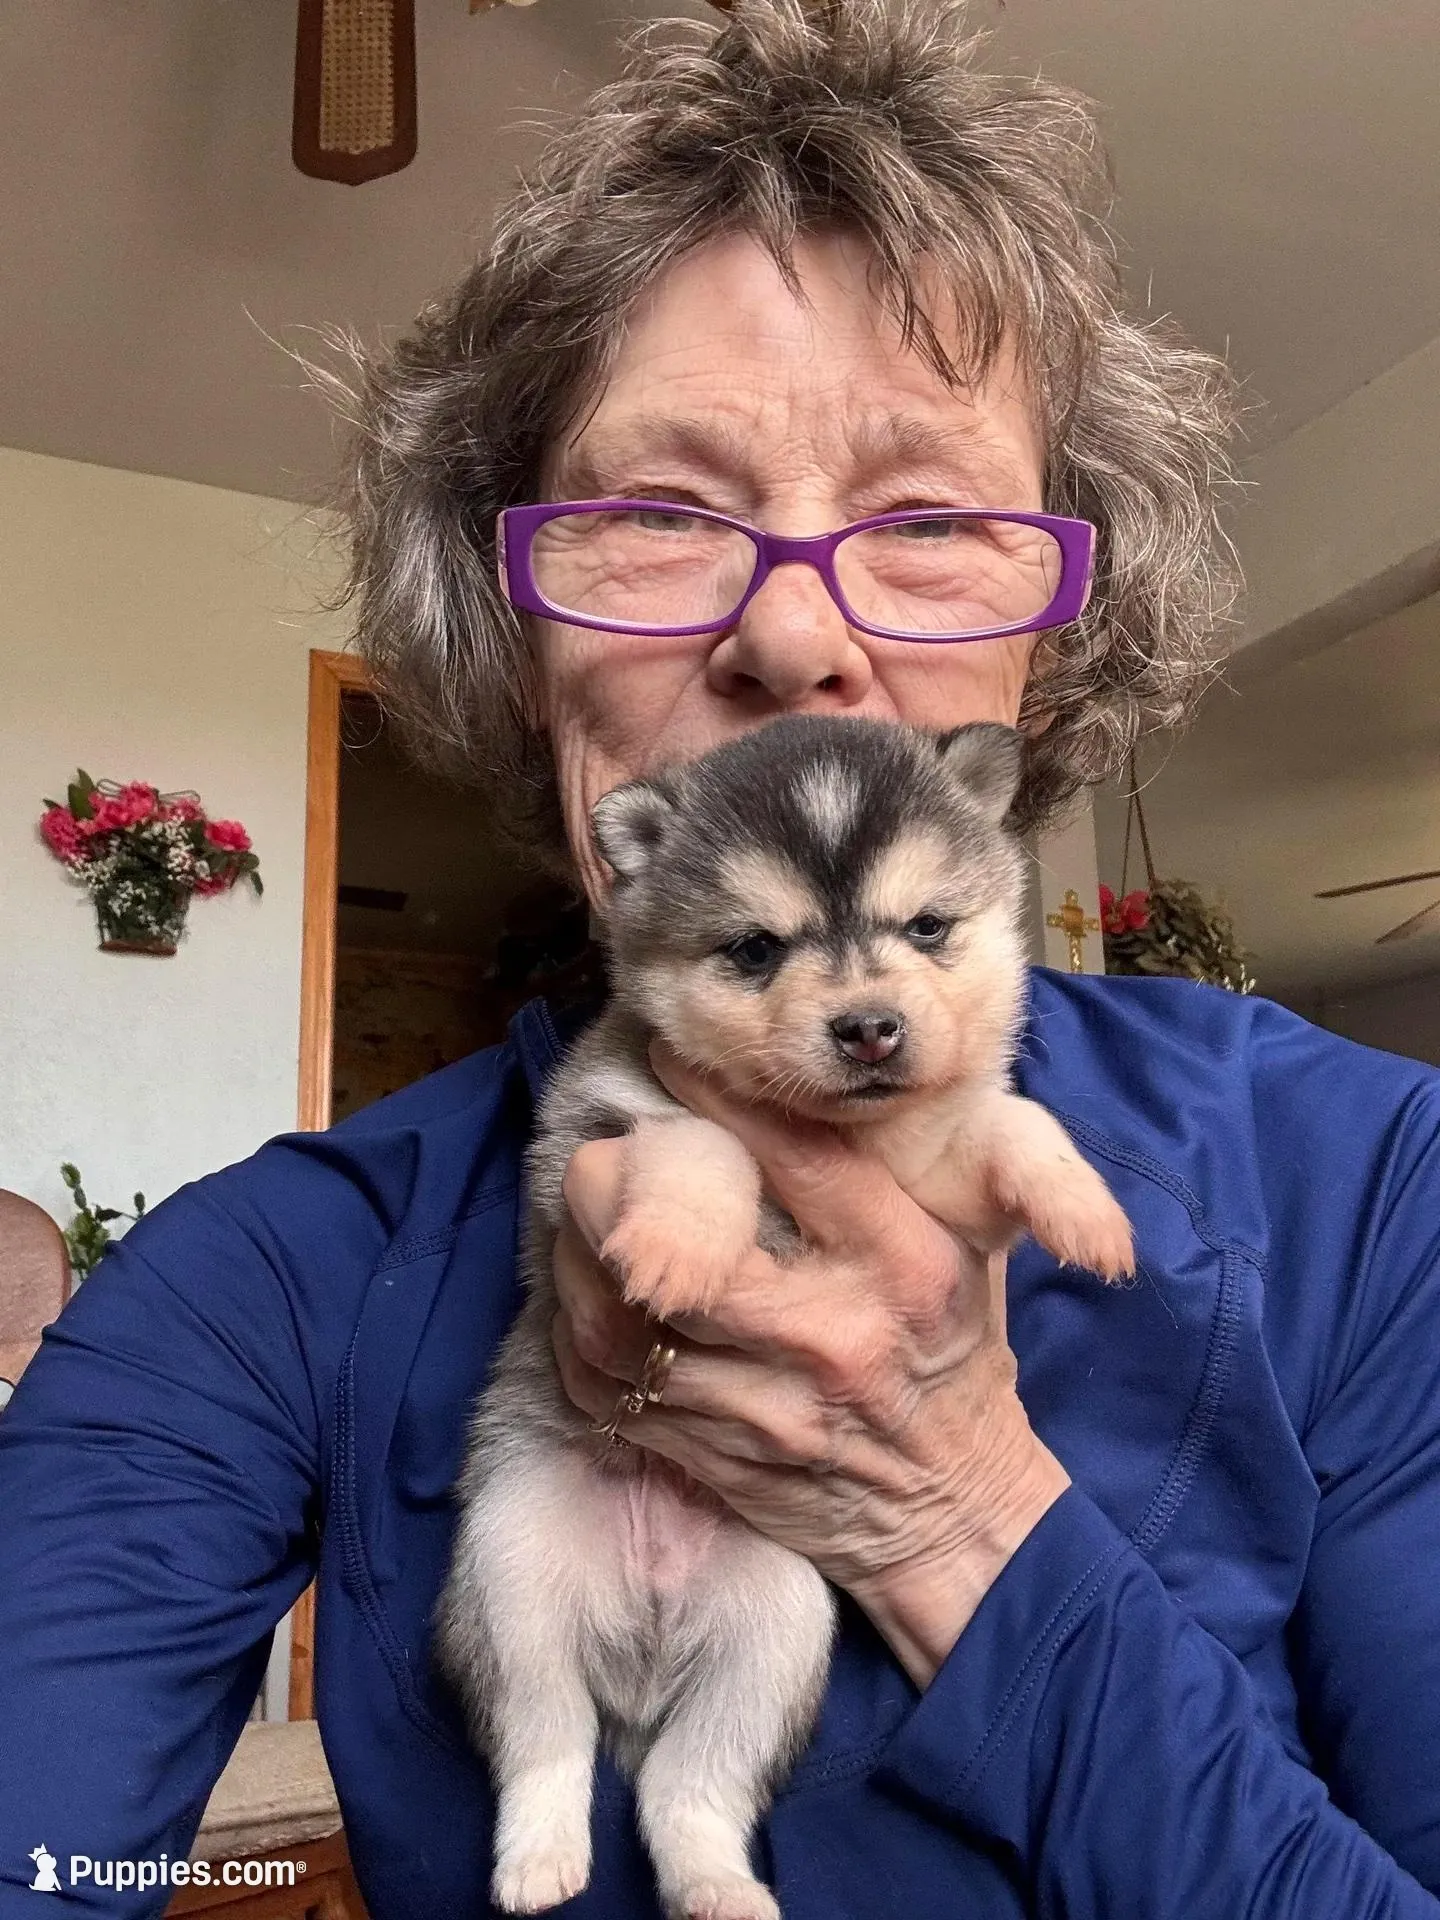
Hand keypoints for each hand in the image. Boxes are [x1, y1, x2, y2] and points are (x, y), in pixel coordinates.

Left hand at [551, 1045, 1070, 1684]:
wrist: (957, 1512)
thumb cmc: (956, 1358)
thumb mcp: (963, 1251)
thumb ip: (888, 1177)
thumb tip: (797, 1090)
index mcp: (903, 1263)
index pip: (805, 1160)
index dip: (725, 1102)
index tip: (671, 1059)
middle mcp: (831, 1334)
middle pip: (684, 1252)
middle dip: (615, 1193)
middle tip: (598, 1160)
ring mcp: (767, 1409)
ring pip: (623, 1329)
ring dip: (577, 1266)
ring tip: (577, 1223)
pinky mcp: (717, 1460)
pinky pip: (610, 1394)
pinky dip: (577, 1340)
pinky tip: (586, 1300)